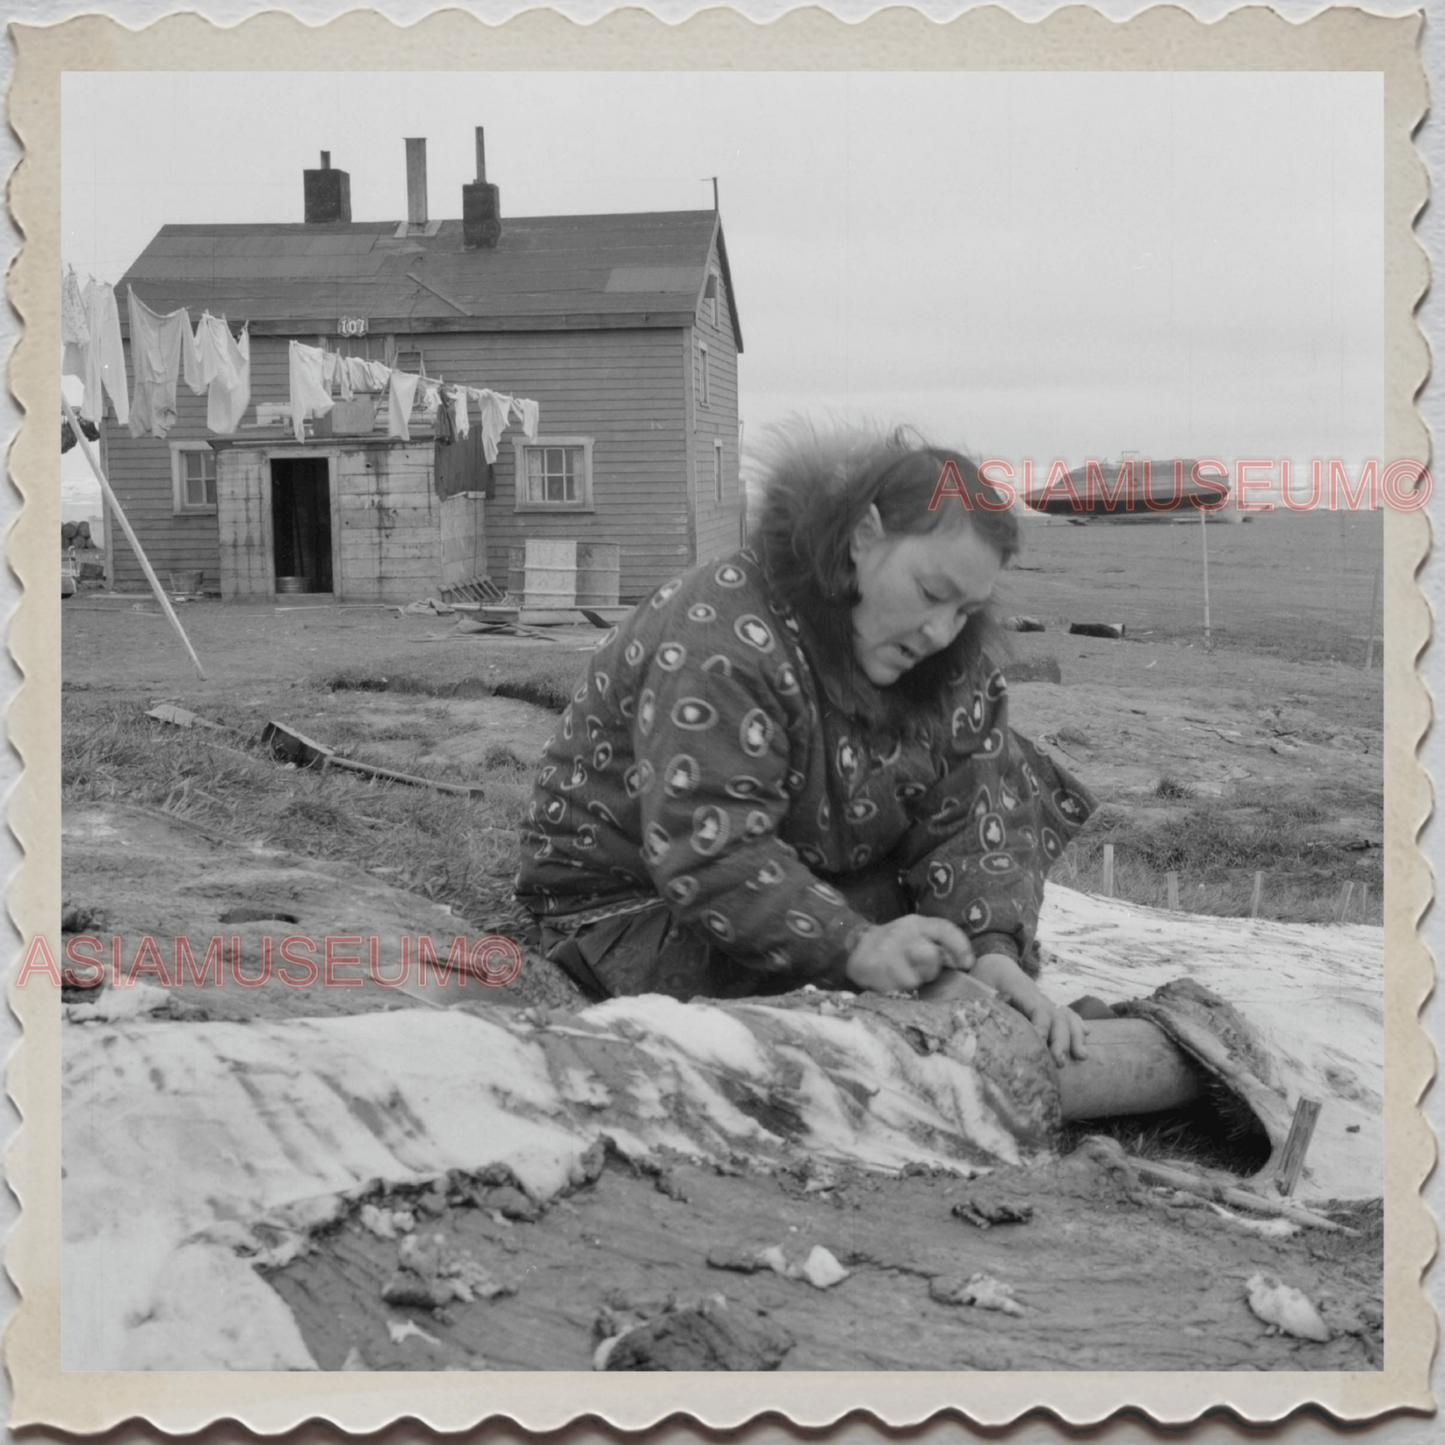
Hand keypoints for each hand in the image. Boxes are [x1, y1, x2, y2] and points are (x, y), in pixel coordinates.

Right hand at [844, 915, 973, 994]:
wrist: (857, 946)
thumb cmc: (897, 946)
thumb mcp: (917, 937)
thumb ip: (938, 946)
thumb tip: (965, 965)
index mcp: (917, 924)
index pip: (944, 929)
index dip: (960, 946)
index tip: (966, 964)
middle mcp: (902, 932)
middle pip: (929, 955)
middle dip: (930, 970)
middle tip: (922, 974)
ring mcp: (885, 949)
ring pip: (911, 979)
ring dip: (909, 985)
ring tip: (900, 978)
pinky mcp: (871, 966)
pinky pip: (892, 989)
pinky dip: (893, 991)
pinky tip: (887, 981)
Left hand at [970, 951, 1089, 1065]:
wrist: (993, 962)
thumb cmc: (982, 976)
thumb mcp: (976, 985)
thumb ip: (982, 1000)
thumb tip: (988, 1016)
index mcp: (1019, 989)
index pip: (1037, 1009)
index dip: (1040, 1027)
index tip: (1039, 1044)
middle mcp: (1036, 995)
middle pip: (1055, 1016)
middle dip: (1060, 1039)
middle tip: (1058, 1061)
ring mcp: (1043, 1000)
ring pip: (1065, 1016)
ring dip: (1074, 1035)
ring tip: (1081, 1056)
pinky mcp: (1045, 1006)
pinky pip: (1067, 1014)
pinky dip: (1077, 1024)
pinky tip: (1086, 1036)